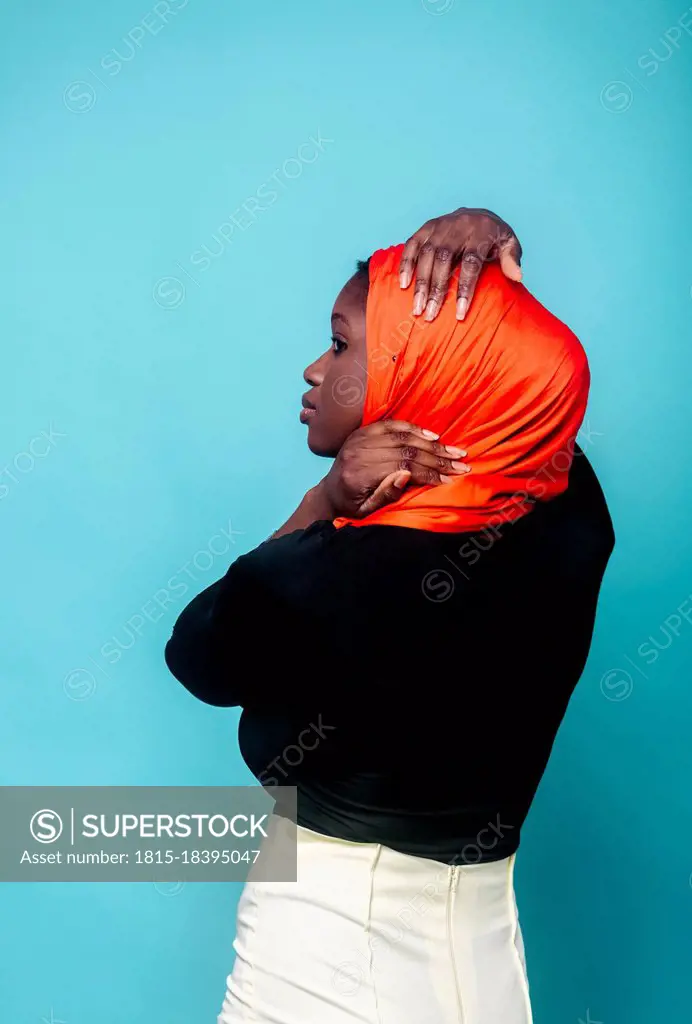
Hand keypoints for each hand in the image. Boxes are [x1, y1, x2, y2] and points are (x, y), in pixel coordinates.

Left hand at [320, 420, 469, 518]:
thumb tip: (407, 475)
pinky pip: (391, 424)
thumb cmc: (351, 507)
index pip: (402, 467)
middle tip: (461, 463)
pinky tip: (432, 436)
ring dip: (431, 443)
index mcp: (359, 474)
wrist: (329, 494)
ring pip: (402, 436)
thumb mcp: (367, 511)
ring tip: (453, 451)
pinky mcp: (362, 431)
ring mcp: (359, 438)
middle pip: (406, 450)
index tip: (450, 478)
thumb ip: (385, 494)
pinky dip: (413, 428)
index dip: (429, 472)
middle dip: (437, 457)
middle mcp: (358, 452)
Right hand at [399, 207, 522, 321]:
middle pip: (444, 260)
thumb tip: (517, 277)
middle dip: (436, 289)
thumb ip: (512, 258)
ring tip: (417, 307)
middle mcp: (457, 227)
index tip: (460, 314)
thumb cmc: (494, 237)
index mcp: (480, 233)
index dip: (465, 288)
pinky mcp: (426, 227)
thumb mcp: (509, 243)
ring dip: (420, 282)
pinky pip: (412, 245)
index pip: (471, 263)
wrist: (478, 213)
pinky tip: (403, 284)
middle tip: (430, 315)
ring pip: (426, 254)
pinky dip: (406, 264)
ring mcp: (439, 226)